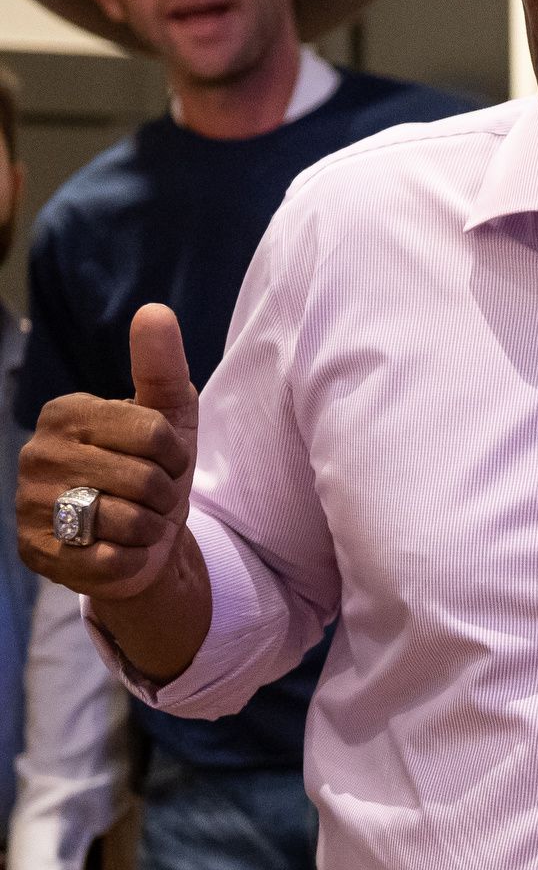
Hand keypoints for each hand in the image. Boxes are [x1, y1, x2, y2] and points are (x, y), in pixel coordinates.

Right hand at [17, 304, 212, 682]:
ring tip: (135, 523)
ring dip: (149, 528)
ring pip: (127, 519)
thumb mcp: (169, 418)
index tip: (164, 460)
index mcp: (66, 413)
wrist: (141, 543)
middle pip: (144, 478)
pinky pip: (111, 558)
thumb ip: (161, 366)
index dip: (175, 454)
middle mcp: (36, 454)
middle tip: (150, 498)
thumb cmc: (152, 473)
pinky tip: (120, 550)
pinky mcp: (37, 553)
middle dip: (164, 495)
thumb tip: (154, 310)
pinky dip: (132, 558)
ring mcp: (30, 505)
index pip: (152, 431)